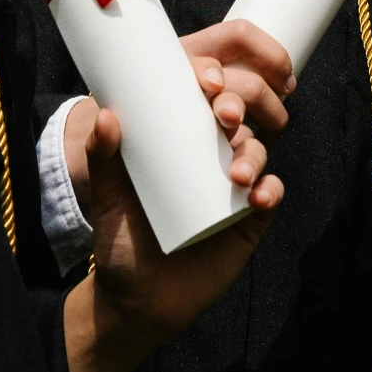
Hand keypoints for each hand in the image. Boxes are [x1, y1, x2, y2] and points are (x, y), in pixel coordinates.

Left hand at [62, 103, 281, 371]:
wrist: (138, 300)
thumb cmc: (119, 239)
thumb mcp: (106, 195)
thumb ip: (101, 157)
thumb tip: (106, 115)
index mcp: (178, 132)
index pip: (204, 88)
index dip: (214, 72)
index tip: (206, 80)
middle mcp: (210, 149)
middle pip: (241, 106)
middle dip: (243, 98)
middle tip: (224, 114)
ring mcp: (231, 181)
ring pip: (257, 147)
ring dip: (253, 151)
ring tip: (235, 174)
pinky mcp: (248, 217)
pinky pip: (271, 192)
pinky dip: (270, 189)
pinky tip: (257, 196)